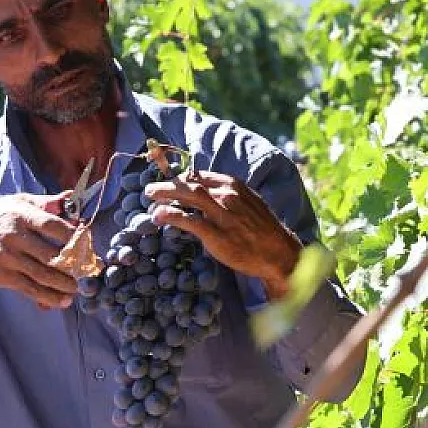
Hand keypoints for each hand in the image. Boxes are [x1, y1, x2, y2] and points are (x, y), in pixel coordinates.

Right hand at [0, 193, 79, 310]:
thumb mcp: (14, 202)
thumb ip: (44, 201)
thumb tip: (71, 195)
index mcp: (21, 214)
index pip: (54, 226)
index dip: (75, 236)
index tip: (89, 244)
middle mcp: (15, 236)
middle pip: (53, 254)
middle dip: (76, 265)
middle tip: (91, 271)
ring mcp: (8, 257)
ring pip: (44, 274)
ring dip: (66, 285)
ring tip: (80, 288)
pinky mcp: (3, 276)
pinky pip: (30, 289)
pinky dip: (49, 297)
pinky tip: (63, 301)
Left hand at [144, 171, 302, 299]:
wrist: (276, 252)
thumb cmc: (263, 229)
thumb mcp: (249, 203)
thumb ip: (228, 196)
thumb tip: (207, 195)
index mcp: (234, 185)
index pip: (201, 176)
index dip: (182, 178)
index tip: (170, 183)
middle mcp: (227, 195)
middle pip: (191, 183)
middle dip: (168, 184)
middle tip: (151, 188)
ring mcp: (222, 213)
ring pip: (188, 195)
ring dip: (165, 194)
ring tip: (150, 197)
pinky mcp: (216, 233)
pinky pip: (189, 220)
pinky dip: (171, 215)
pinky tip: (159, 215)